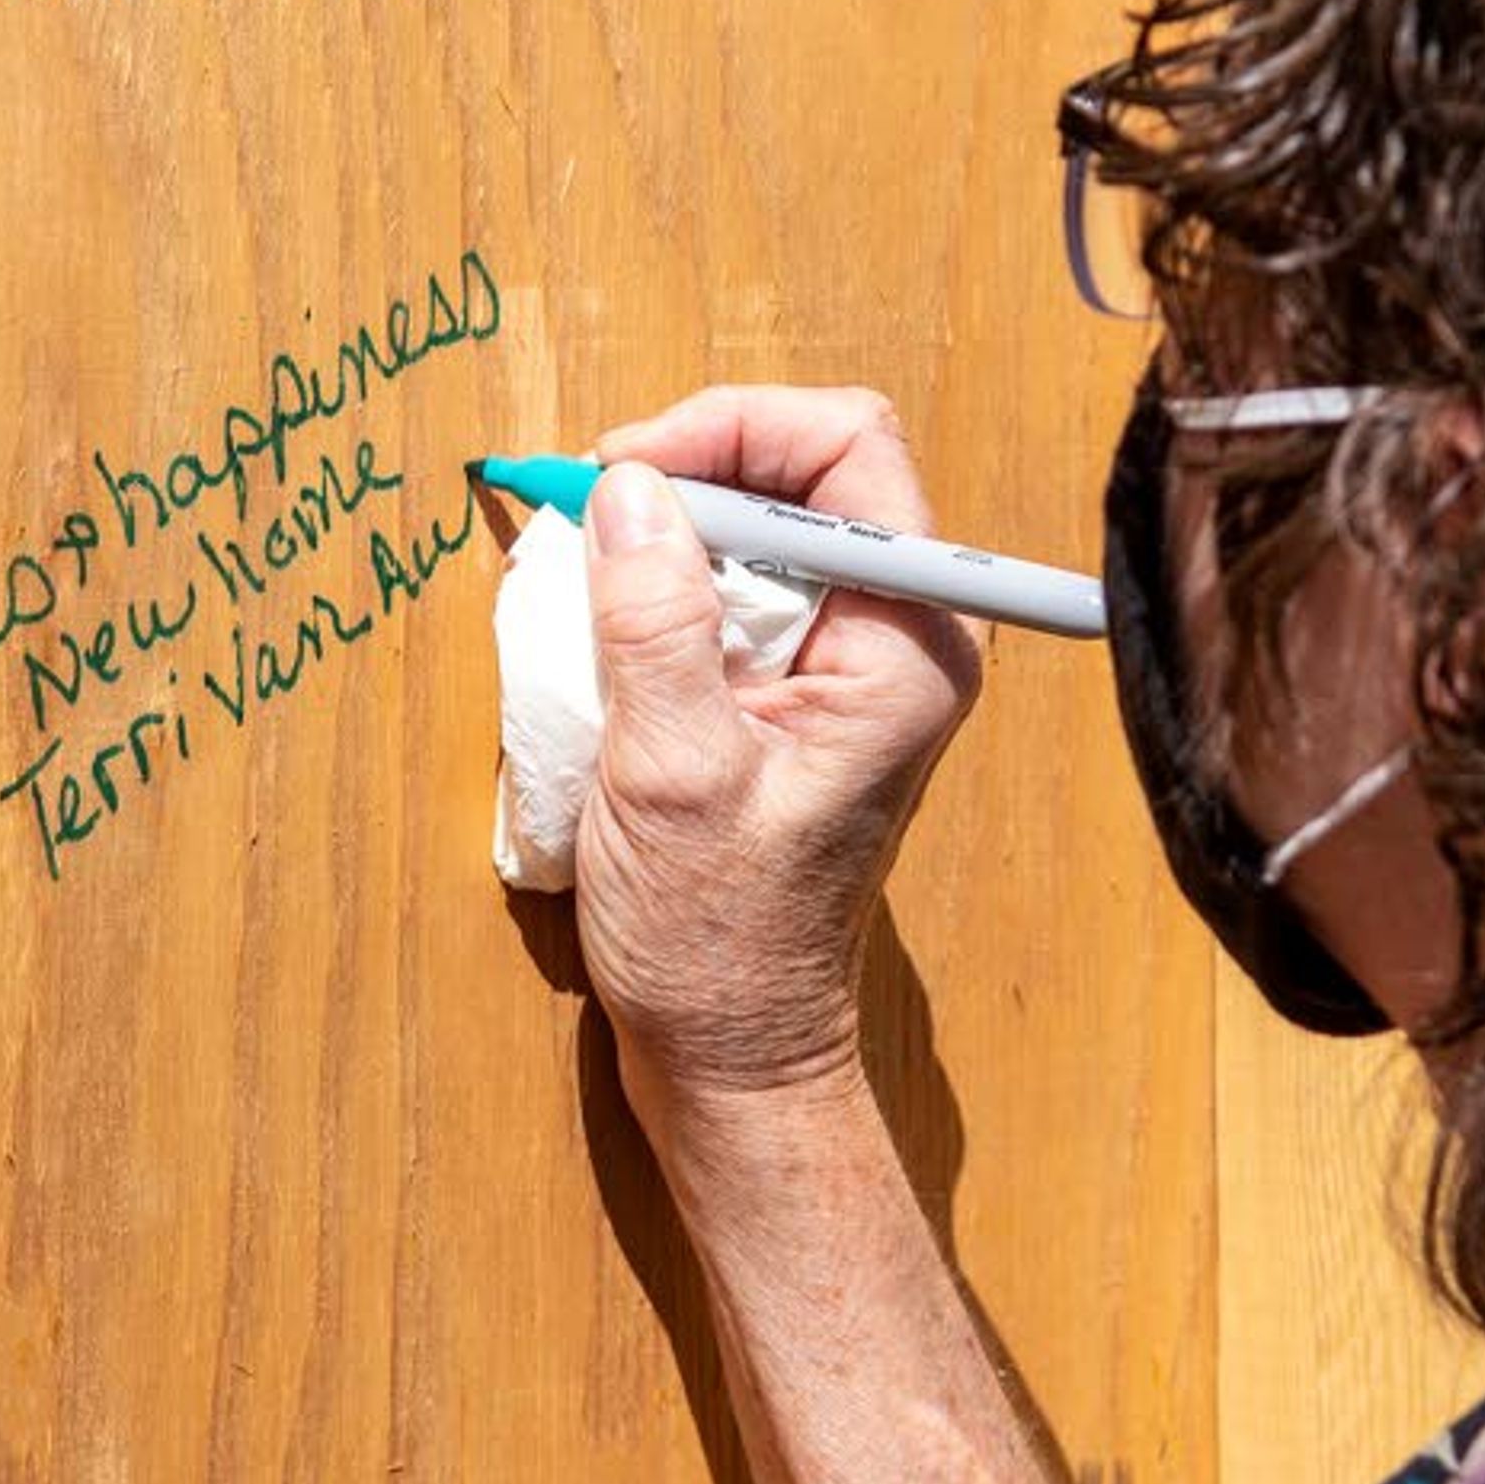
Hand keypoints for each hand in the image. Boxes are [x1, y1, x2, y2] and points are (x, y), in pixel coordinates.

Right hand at [572, 386, 984, 1129]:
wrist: (733, 1054)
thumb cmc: (719, 940)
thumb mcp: (671, 771)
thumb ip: (654, 620)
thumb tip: (627, 490)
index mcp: (908, 645)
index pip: (850, 450)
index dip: (732, 429)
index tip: (624, 469)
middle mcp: (897, 639)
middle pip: (806, 473)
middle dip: (689, 467)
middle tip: (582, 502)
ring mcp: (847, 667)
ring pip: (761, 527)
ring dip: (664, 526)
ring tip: (576, 561)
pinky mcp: (794, 695)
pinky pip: (734, 592)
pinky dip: (659, 586)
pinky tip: (595, 620)